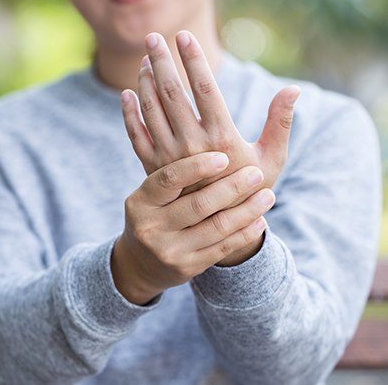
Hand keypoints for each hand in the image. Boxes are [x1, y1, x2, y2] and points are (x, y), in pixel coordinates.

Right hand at [111, 152, 273, 305]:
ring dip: (247, 210)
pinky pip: (222, 247)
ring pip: (216, 227)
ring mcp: (169, 250)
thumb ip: (173, 174)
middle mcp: (151, 227)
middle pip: (198, 204)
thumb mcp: (151, 196)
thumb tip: (209, 141)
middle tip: (256, 174)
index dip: (197, 167)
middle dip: (232, 187)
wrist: (141, 262)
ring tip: (268, 195)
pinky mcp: (187, 267)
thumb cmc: (154, 216)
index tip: (223, 157)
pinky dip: (245, 233)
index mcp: (140, 201)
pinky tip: (259, 220)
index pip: (169, 178)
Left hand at [121, 31, 299, 265]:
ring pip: (152, 111)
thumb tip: (293, 89)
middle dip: (162, 61)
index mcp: (222, 138)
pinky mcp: (155, 168)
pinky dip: (130, 114)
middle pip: (172, 94)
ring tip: (146, 61)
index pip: (204, 89)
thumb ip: (280, 123)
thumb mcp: (271, 158)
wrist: (219, 226)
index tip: (184, 37)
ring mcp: (169, 158)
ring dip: (146, 82)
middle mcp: (192, 146)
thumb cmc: (249, 189)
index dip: (193, 60)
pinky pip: (137, 136)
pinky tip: (127, 94)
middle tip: (154, 37)